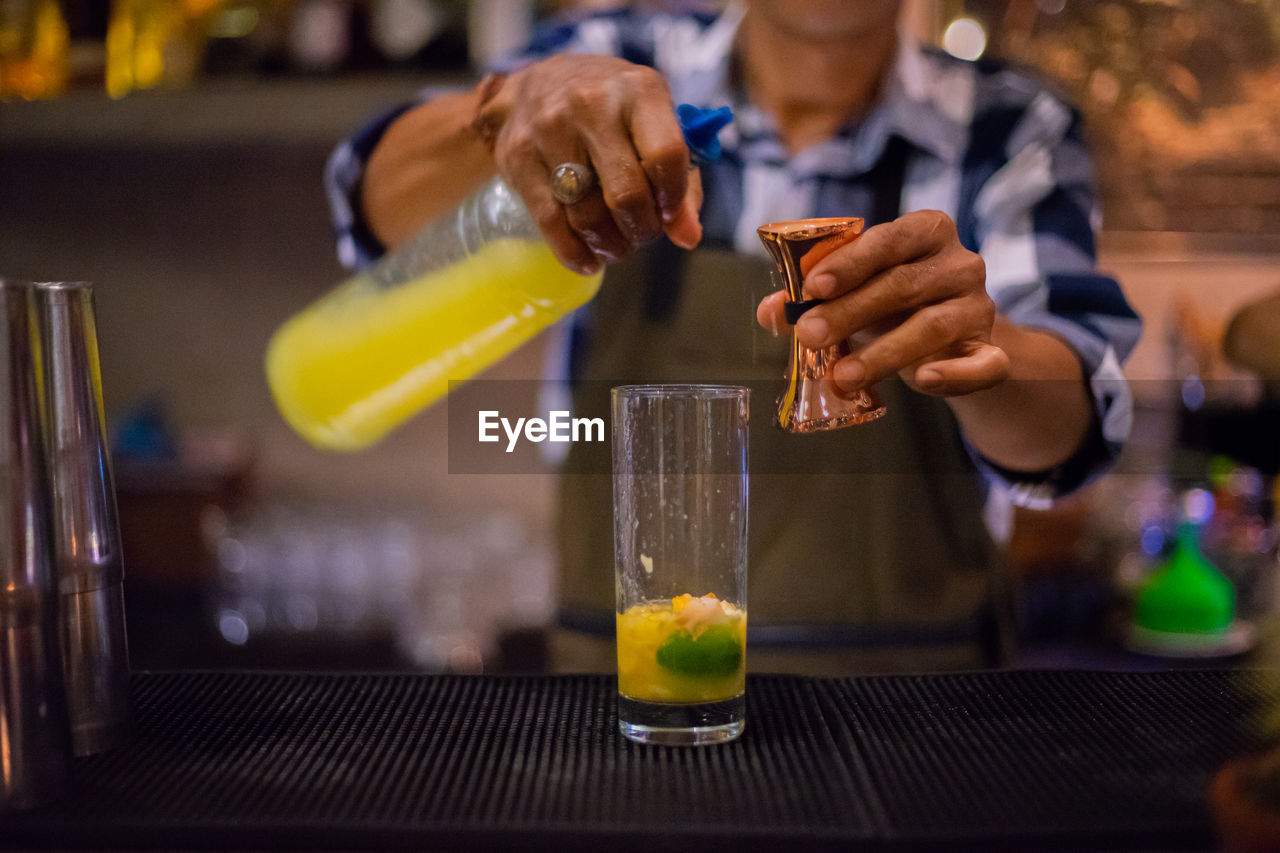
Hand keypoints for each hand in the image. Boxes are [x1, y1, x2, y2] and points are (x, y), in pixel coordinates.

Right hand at [483, 55, 702, 273]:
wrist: (538, 83)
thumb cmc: (611, 110)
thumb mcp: (653, 125)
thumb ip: (681, 180)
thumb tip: (688, 237)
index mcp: (639, 91)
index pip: (666, 155)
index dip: (674, 198)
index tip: (669, 213)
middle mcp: (592, 105)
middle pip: (626, 195)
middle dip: (641, 230)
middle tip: (641, 234)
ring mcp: (550, 129)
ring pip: (587, 215)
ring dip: (609, 244)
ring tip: (615, 244)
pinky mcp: (518, 157)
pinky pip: (550, 222)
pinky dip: (574, 252)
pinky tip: (587, 258)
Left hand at [756, 210, 1009, 395]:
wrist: (949, 343)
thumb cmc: (892, 305)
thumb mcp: (853, 293)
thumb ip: (812, 298)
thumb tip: (769, 311)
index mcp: (926, 231)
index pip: (889, 238)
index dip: (850, 261)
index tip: (812, 286)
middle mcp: (961, 263)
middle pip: (904, 284)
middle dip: (851, 311)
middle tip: (809, 335)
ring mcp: (980, 307)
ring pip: (934, 327)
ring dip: (883, 353)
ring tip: (841, 376)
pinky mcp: (993, 352)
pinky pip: (984, 365)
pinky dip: (955, 375)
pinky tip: (924, 381)